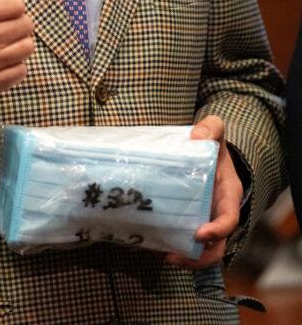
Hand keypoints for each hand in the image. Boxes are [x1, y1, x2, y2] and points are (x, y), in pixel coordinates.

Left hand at [166, 115, 242, 269]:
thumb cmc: (212, 145)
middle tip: (175, 257)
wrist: (206, 151)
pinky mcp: (190, 221)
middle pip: (217, 246)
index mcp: (228, 195)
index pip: (229, 219)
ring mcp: (205, 219)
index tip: (199, 235)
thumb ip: (210, 128)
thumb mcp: (215, 131)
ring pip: (203, 250)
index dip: (217, 230)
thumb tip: (197, 137)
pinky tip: (157, 245)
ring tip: (166, 256)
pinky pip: (186, 240)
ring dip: (187, 258)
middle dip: (200, 257)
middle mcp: (218, 212)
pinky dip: (175, 246)